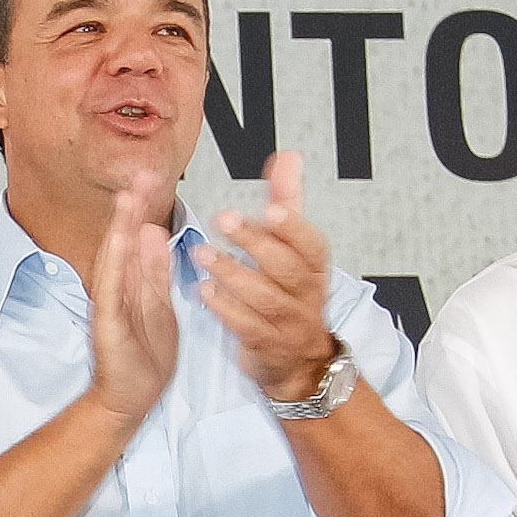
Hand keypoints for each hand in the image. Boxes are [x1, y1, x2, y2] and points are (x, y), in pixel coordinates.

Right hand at [85, 170, 182, 424]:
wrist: (129, 398)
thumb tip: (153, 233)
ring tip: (128, 197)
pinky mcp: (109, 323)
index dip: (144, 208)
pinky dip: (116, 262)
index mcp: (134, 285)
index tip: (152, 178)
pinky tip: (121, 240)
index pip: (138, 240)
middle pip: (124, 241)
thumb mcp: (159, 307)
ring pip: (115, 259)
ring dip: (120, 226)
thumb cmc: (144, 359)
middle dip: (132, 208)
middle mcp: (119, 291)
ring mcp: (111, 305)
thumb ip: (155, 271)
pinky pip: (113, 288)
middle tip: (141, 174)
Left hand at [202, 151, 340, 400]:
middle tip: (223, 219)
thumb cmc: (291, 293)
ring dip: (233, 273)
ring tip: (203, 253)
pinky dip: (226, 310)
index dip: (293, 227)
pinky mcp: (267, 344)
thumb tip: (288, 158)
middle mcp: (306, 293)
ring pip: (264, 297)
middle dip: (255, 242)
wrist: (299, 359)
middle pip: (286, 267)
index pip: (310, 244)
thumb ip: (287, 202)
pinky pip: (248, 327)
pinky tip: (205, 291)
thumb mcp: (293, 247)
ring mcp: (288, 321)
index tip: (271, 209)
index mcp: (313, 265)